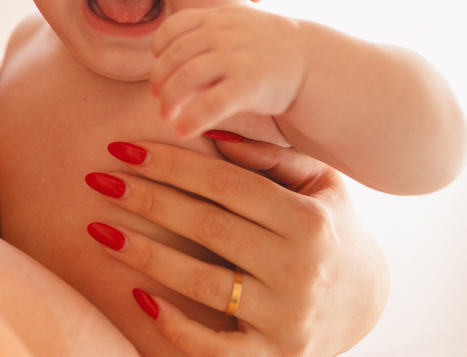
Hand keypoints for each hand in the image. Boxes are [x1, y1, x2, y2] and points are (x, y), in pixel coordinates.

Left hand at [91, 139, 388, 356]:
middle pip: (206, 227)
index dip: (172, 164)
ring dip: (143, 255)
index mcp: (308, 220)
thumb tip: (210, 131)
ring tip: (99, 230)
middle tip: (98, 179)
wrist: (368, 304)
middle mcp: (300, 269)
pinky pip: (214, 348)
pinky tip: (138, 295)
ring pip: (201, 283)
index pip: (226, 184)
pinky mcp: (274, 356)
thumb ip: (269, 156)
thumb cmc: (329, 229)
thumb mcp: (318, 184)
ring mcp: (287, 317)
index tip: (125, 148)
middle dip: (146, 200)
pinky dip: (175, 325)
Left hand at [150, 6, 305, 137]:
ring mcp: (236, 57)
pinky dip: (191, 119)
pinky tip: (183, 131)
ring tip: (166, 116)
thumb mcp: (237, 27)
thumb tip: (165, 54)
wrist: (314, 64)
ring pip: (185, 78)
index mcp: (219, 17)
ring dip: (169, 100)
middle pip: (174, 55)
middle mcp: (223, 33)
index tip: (159, 64)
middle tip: (157, 97)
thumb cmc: (268, 51)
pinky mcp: (248, 84)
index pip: (174, 25)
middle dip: (160, 78)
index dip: (160, 47)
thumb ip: (206, 33)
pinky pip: (209, 104)